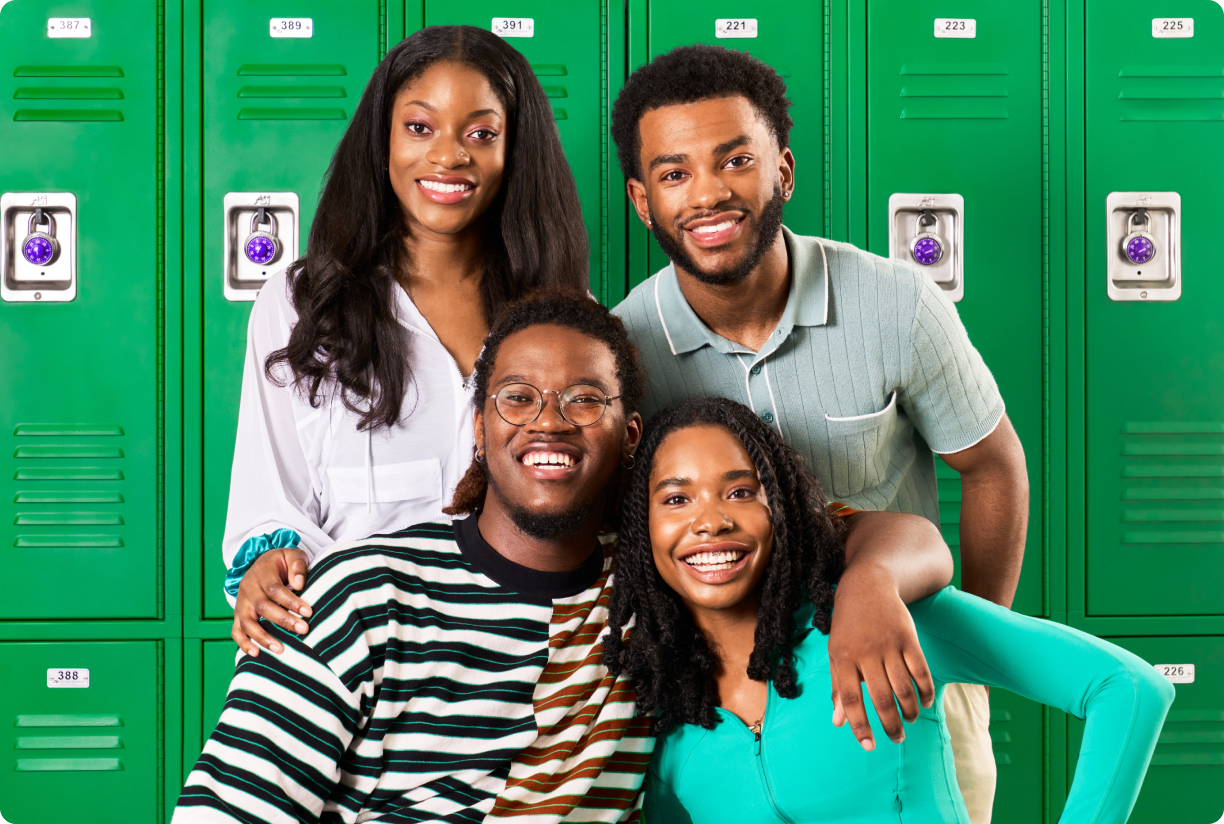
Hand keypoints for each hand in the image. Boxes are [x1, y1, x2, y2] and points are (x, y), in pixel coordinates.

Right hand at [231, 548, 312, 655]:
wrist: (263, 564)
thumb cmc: (283, 563)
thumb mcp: (293, 555)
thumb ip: (298, 566)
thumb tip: (299, 584)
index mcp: (261, 572)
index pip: (274, 589)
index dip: (291, 601)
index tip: (309, 612)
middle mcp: (248, 588)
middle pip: (262, 607)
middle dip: (284, 620)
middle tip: (304, 629)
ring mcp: (241, 602)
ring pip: (247, 622)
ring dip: (263, 637)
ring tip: (281, 649)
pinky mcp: (238, 614)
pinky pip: (236, 630)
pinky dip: (244, 643)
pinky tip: (256, 653)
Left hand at [827, 563, 934, 750]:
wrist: (866, 586)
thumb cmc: (848, 626)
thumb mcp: (836, 653)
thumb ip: (837, 688)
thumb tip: (838, 722)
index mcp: (842, 659)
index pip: (850, 700)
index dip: (859, 726)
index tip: (869, 746)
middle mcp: (865, 654)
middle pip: (881, 699)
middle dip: (891, 725)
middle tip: (897, 738)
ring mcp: (887, 645)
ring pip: (903, 688)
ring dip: (910, 710)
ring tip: (910, 719)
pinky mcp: (907, 638)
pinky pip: (920, 670)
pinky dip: (926, 690)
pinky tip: (926, 701)